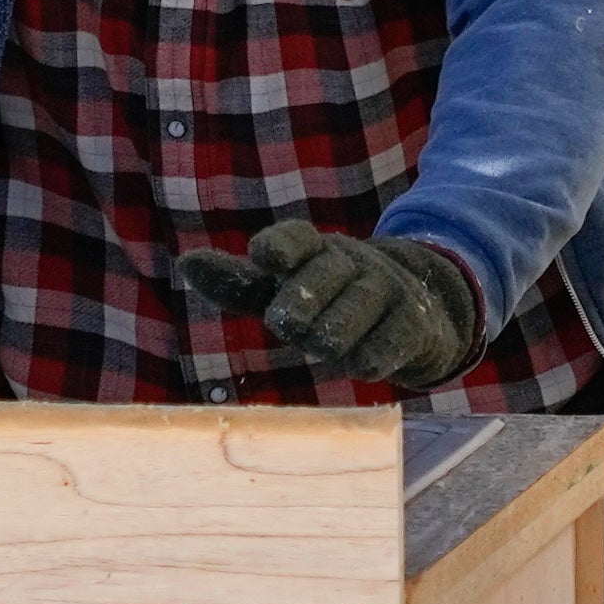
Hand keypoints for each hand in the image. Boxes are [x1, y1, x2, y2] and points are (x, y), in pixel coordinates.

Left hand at [173, 219, 484, 385]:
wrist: (416, 315)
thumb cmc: (329, 303)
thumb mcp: (282, 292)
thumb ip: (238, 284)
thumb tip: (187, 262)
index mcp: (314, 250)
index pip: (295, 238)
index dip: (281, 246)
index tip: (264, 255)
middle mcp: (352, 262)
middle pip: (322, 276)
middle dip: (302, 303)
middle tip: (289, 326)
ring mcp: (387, 289)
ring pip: (353, 311)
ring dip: (333, 333)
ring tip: (324, 345)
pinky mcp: (414, 323)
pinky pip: (390, 340)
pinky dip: (371, 355)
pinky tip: (362, 365)